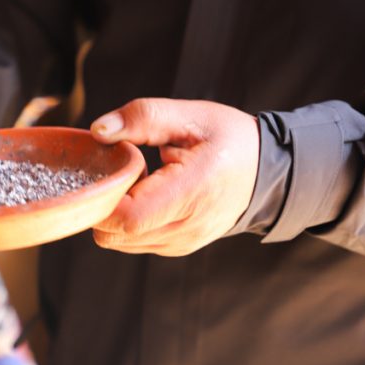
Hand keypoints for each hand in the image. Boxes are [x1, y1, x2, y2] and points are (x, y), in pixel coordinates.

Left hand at [90, 98, 259, 255]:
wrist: (266, 172)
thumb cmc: (229, 140)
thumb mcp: (191, 116)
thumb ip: (143, 117)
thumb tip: (99, 130)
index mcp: (192, 191)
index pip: (128, 217)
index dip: (105, 195)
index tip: (113, 167)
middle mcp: (187, 227)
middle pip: (114, 233)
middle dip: (104, 203)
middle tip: (124, 172)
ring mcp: (182, 243)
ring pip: (118, 241)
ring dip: (115, 213)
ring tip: (141, 183)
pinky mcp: (177, 248)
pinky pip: (133, 242)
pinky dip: (128, 221)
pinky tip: (148, 197)